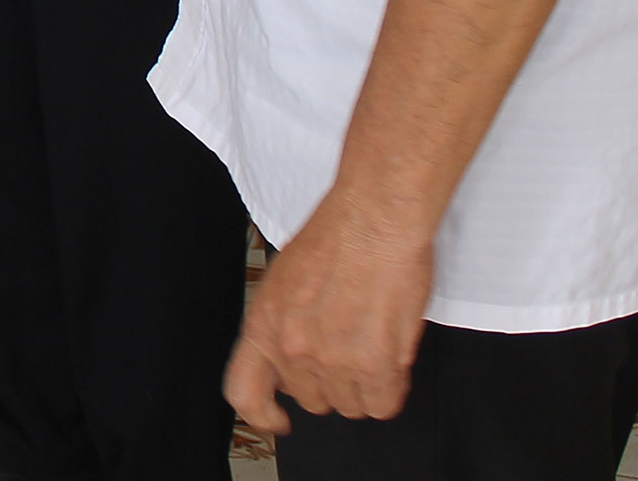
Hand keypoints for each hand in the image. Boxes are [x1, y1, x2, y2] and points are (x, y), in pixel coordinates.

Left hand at [224, 192, 432, 434]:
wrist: (372, 220)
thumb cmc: (335, 237)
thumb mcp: (284, 281)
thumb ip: (283, 325)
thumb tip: (293, 356)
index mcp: (263, 325)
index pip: (245, 393)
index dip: (262, 414)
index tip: (278, 417)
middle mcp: (292, 349)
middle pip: (312, 400)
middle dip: (331, 382)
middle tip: (348, 350)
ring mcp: (332, 361)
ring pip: (350, 405)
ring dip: (363, 384)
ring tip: (373, 343)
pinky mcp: (374, 366)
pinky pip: (382, 404)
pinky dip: (390, 389)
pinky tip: (391, 358)